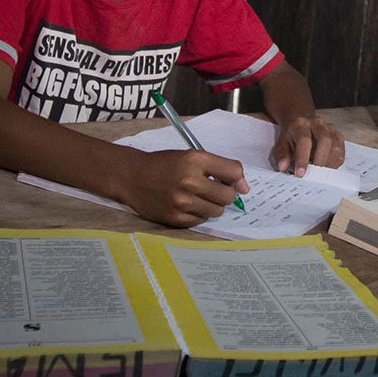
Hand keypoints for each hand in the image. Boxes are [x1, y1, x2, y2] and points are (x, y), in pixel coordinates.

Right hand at [122, 149, 248, 226]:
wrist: (132, 177)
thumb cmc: (164, 165)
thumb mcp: (191, 156)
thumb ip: (220, 168)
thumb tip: (245, 189)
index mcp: (195, 160)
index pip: (233, 171)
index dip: (236, 177)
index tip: (230, 180)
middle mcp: (188, 181)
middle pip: (228, 196)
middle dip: (225, 193)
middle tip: (213, 189)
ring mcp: (181, 202)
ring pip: (217, 211)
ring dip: (212, 205)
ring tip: (198, 196)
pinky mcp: (174, 218)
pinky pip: (201, 220)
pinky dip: (198, 213)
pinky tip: (187, 204)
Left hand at [270, 115, 344, 175]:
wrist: (302, 125)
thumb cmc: (292, 136)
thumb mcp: (282, 144)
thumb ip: (282, 155)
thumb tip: (283, 167)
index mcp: (301, 124)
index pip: (304, 140)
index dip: (303, 158)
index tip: (300, 173)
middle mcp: (317, 123)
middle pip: (324, 141)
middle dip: (320, 161)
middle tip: (314, 176)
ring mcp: (330, 129)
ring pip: (335, 147)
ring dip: (328, 164)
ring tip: (319, 174)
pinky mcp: (338, 136)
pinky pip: (340, 152)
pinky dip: (334, 163)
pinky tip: (326, 168)